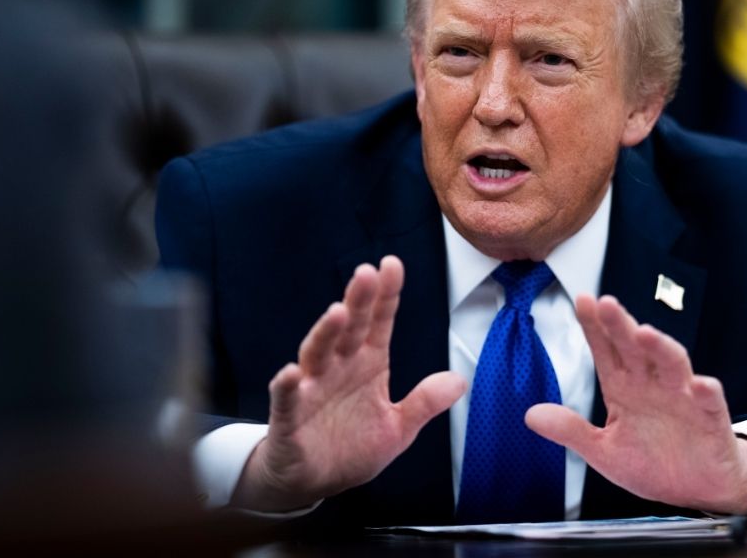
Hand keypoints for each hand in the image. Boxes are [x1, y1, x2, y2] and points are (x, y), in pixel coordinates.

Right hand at [232, 255, 466, 511]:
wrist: (311, 483)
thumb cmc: (349, 448)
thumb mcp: (397, 428)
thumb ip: (424, 403)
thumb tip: (460, 380)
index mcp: (366, 365)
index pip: (378, 323)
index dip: (385, 296)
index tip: (392, 265)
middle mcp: (337, 369)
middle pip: (349, 329)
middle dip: (358, 301)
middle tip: (366, 274)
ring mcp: (310, 390)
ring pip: (316, 354)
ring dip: (326, 333)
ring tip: (338, 313)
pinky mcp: (288, 419)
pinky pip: (286, 399)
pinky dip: (287, 386)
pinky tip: (291, 373)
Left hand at [525, 295, 746, 513]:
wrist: (696, 490)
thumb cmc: (652, 463)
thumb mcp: (603, 451)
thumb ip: (571, 431)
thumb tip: (530, 415)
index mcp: (625, 388)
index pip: (607, 350)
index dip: (595, 326)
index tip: (582, 300)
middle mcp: (653, 385)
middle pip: (636, 348)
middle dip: (621, 325)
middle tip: (606, 304)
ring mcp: (683, 398)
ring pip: (672, 364)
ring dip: (660, 347)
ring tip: (645, 333)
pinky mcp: (710, 419)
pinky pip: (710, 402)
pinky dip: (706, 392)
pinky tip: (699, 384)